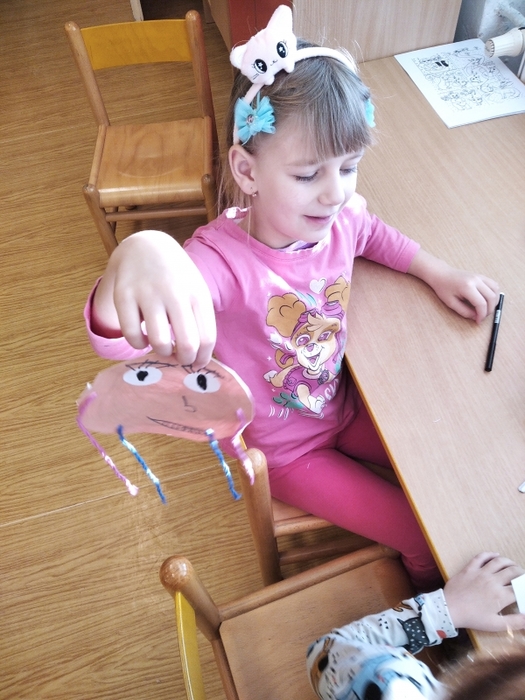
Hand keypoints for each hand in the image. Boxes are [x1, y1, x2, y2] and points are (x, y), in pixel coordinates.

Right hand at [92, 231, 215, 365]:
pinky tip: (143, 338)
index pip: (207, 339)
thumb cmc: (176, 277)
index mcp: (198, 294)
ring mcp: (148, 293)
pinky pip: (132, 335)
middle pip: (187, 345)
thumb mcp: (195, 291)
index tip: (196, 363)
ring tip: (162, 346)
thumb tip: (198, 359)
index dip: (202, 359)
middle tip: (178, 358)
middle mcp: (175, 293)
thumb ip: (200, 321)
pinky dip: (138, 344)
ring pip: (159, 342)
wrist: (146, 246)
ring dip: (162, 352)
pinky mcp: (124, 295)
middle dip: (184, 360)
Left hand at [407, 250, 499, 322]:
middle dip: (489, 310)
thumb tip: (476, 317)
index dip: (482, 315)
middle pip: (491, 297)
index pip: (481, 304)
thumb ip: (464, 311)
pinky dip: (494, 294)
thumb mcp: (451, 303)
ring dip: (494, 302)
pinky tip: (488, 300)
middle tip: (482, 316)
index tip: (478, 321)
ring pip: (496, 291)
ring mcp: (480, 277)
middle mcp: (476, 280)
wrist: (442, 274)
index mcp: (467, 287)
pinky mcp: (482, 276)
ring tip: (486, 309)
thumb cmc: (444, 288)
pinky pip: (494, 285)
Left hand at [444, 552, 524, 631]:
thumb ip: (515, 622)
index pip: (520, 588)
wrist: (450, 609)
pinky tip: (496, 555)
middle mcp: (493, 581)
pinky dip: (490, 554)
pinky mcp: (470, 568)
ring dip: (509, 562)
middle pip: (513, 572)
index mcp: (501, 595)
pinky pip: (481, 557)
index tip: (524, 589)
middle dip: (521, 573)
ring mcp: (481, 572)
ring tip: (513, 565)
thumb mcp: (496, 624)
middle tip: (522, 576)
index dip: (524, 588)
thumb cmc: (473, 618)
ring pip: (499, 561)